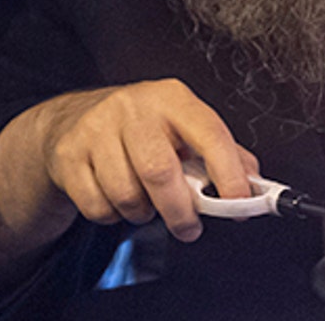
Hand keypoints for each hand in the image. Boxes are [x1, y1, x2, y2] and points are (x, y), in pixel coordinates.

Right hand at [0, 80, 256, 286]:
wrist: (72, 120)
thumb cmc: (140, 129)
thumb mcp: (183, 129)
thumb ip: (222, 153)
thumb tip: (255, 184)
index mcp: (171, 98)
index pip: (209, 133)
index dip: (228, 172)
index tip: (239, 202)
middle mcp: (132, 106)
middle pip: (159, 171)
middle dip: (179, 211)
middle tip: (188, 227)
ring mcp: (95, 128)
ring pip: (126, 195)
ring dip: (141, 213)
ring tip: (144, 202)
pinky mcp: (68, 154)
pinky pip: (97, 206)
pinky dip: (111, 215)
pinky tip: (114, 197)